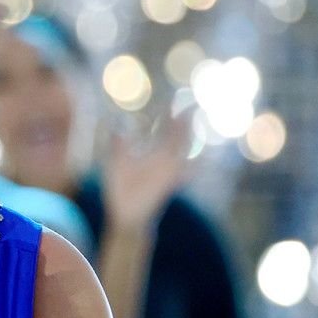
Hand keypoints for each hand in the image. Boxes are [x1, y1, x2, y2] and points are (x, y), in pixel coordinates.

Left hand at [103, 111, 191, 234]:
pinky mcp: (164, 187)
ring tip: (192, 126)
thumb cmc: (121, 190)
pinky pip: (180, 178)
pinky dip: (191, 171)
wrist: (124, 215)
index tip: (175, 101)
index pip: (167, 132)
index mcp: (155, 155)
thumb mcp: (117, 164)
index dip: (171, 117)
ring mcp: (166, 174)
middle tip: (192, 105)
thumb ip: (118, 145)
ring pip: (181, 153)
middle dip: (185, 124)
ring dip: (186, 139)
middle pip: (179, 139)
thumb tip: (115, 125)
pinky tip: (202, 162)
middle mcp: (165, 163)